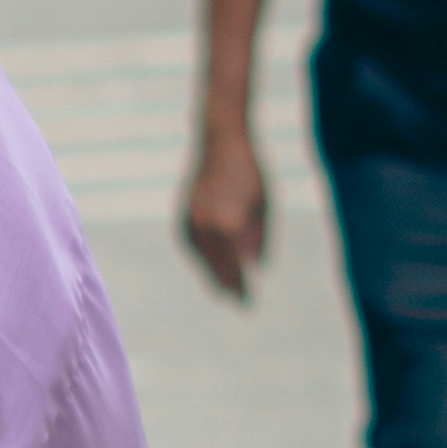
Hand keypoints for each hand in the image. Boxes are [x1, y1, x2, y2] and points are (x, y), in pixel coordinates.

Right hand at [180, 133, 267, 298]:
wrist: (221, 142)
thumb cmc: (250, 174)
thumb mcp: (263, 207)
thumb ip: (259, 240)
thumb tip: (255, 268)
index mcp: (231, 226)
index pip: (237, 269)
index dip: (242, 289)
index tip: (248, 305)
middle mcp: (208, 228)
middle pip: (217, 269)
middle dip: (228, 286)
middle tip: (236, 302)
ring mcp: (192, 222)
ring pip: (202, 259)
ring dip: (213, 273)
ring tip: (224, 287)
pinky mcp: (183, 216)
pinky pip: (193, 247)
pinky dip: (202, 257)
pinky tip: (211, 263)